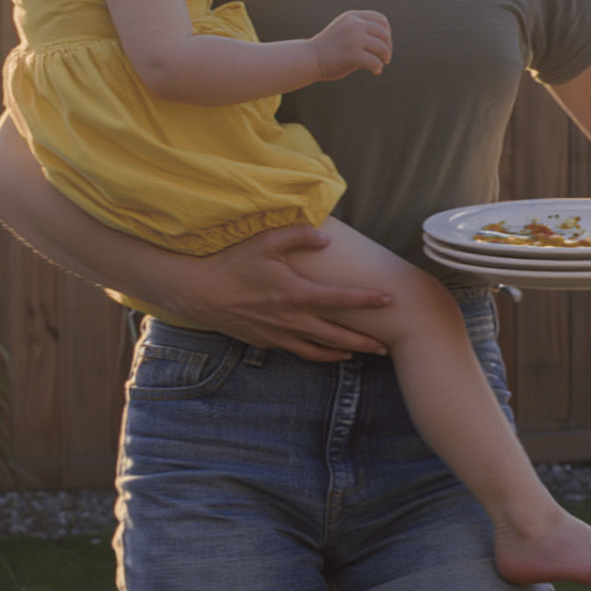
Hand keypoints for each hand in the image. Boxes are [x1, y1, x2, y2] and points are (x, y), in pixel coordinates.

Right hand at [168, 226, 392, 360]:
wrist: (200, 292)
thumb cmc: (234, 263)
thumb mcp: (266, 241)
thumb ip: (299, 236)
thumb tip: (326, 239)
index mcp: (296, 292)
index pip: (340, 298)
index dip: (367, 299)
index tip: (389, 300)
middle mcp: (291, 318)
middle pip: (337, 334)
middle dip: (365, 340)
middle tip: (387, 346)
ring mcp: (279, 333)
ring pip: (320, 349)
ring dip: (345, 352)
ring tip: (364, 354)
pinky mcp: (268, 341)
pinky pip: (300, 351)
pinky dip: (319, 354)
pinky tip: (330, 353)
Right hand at [310, 9, 392, 81]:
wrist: (310, 58)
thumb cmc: (329, 48)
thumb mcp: (345, 30)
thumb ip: (363, 31)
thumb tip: (387, 43)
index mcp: (352, 17)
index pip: (381, 19)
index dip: (387, 32)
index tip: (384, 43)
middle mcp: (354, 24)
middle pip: (384, 34)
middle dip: (388, 48)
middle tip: (385, 58)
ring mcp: (353, 39)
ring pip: (382, 48)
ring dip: (384, 58)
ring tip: (379, 65)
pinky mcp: (352, 54)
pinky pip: (375, 61)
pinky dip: (378, 67)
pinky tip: (374, 71)